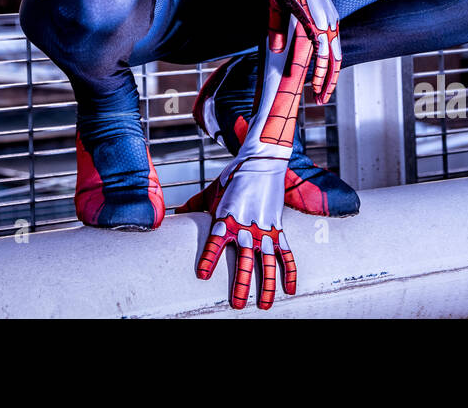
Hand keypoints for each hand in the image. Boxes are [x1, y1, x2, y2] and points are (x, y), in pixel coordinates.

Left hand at [178, 150, 295, 309]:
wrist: (261, 162)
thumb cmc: (233, 178)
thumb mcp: (211, 192)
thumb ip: (195, 206)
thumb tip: (177, 214)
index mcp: (226, 217)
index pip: (216, 241)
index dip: (209, 258)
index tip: (203, 274)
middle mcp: (246, 225)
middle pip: (244, 260)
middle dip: (241, 284)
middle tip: (237, 305)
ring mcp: (264, 228)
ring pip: (267, 262)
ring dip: (266, 285)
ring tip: (264, 306)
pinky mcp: (278, 228)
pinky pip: (286, 253)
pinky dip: (289, 271)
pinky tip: (290, 289)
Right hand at [268, 0, 340, 102]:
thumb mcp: (279, 12)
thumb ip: (279, 32)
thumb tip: (276, 49)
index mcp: (323, 19)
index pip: (329, 51)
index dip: (324, 70)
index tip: (316, 87)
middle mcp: (330, 22)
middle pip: (336, 59)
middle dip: (329, 81)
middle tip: (322, 99)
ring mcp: (327, 21)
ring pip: (333, 59)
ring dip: (326, 80)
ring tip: (320, 97)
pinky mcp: (320, 21)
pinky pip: (324, 52)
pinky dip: (321, 70)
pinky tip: (316, 83)